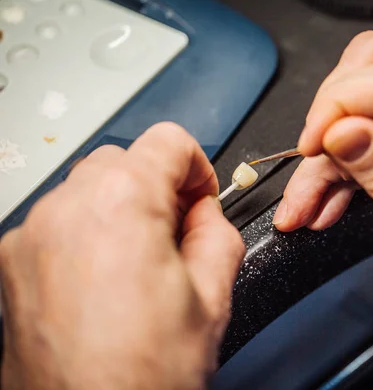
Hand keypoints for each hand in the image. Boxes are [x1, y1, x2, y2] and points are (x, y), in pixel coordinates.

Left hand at [0, 123, 244, 388]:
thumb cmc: (141, 377)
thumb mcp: (212, 297)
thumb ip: (218, 232)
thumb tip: (205, 213)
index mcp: (121, 205)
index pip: (168, 140)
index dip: (198, 167)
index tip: (201, 197)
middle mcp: (65, 210)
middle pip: (123, 160)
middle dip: (157, 187)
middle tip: (177, 233)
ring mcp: (31, 237)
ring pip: (88, 189)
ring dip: (121, 209)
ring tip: (141, 264)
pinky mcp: (13, 264)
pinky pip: (59, 224)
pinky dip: (87, 234)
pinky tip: (106, 282)